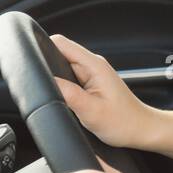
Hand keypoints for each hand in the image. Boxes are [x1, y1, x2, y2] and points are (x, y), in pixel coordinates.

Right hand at [49, 34, 161, 149]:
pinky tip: (66, 99)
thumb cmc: (124, 122)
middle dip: (47, 68)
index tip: (31, 63)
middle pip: (58, 54)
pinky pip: (70, 78)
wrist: (142, 130)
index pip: (60, 43)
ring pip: (63, 67)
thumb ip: (67, 94)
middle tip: (47, 88)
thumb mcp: (91, 111)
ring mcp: (92, 74)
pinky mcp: (91, 83)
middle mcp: (93, 65)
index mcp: (94, 65)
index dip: (42, 48)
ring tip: (60, 96)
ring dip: (56, 79)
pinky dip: (63, 86)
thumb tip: (46, 81)